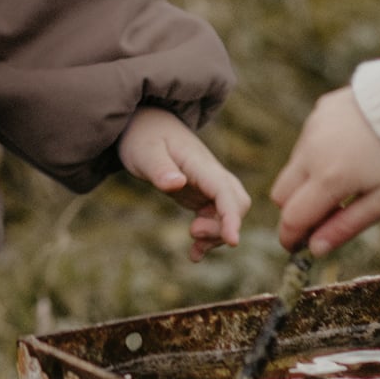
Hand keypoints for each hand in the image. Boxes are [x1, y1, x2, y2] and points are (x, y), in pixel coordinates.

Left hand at [119, 105, 250, 258]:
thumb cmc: (143, 136)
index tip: (233, 240)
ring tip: (193, 249)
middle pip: (237, 203)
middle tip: (192, 232)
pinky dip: (208, 237)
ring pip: (228, 213)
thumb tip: (177, 184)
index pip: (225, 191)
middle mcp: (210, 174)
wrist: (145, 124)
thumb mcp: (144, 152)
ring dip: (216, 235)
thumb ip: (160, 168)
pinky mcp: (201, 194)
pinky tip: (195, 254)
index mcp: (200, 163)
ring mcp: (208, 185)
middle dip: (223, 226)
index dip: (232, 216)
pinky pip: (214, 218)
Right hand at [272, 90, 379, 255]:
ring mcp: (312, 128)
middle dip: (295, 210)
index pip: (292, 217)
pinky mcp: (319, 112)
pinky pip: (307, 141)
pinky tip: (349, 151)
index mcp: (329, 178)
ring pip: (294, 167)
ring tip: (346, 179)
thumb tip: (315, 249)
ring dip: (308, 181)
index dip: (291, 237)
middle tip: (323, 216)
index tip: (297, 248)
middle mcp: (312, 152)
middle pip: (281, 194)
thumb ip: (345, 226)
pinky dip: (318, 154)